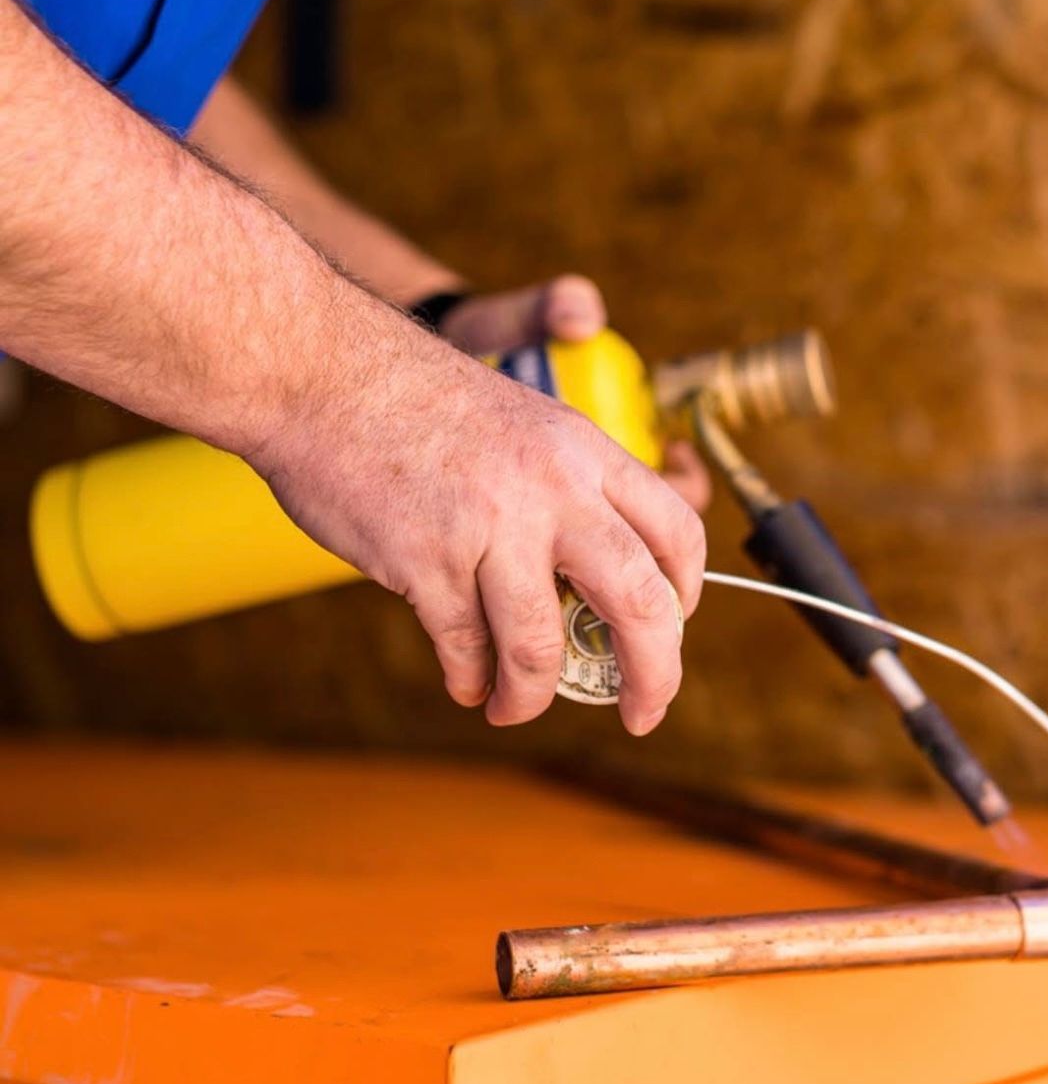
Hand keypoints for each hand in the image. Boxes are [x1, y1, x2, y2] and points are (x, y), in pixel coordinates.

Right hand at [252, 293, 706, 735]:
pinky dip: (471, 679)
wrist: (325, 371)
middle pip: (640, 604)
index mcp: (584, 452)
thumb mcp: (524, 424)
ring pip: (540, 648)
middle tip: (641, 712)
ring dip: (533, 696)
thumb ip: (566, 492)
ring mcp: (491, 526)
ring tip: (515, 707)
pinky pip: (465, 648)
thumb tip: (589, 583)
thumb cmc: (417, 400)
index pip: (677, 531)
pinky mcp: (427, 560)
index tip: (671, 628)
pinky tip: (467, 683)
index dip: (685, 595)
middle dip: (653, 677)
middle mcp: (552, 489)